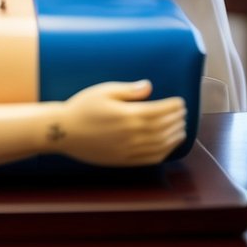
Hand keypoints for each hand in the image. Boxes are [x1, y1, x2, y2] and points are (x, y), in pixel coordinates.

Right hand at [50, 81, 186, 166]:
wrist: (64, 132)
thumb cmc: (82, 108)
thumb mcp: (103, 91)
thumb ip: (128, 90)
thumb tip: (149, 86)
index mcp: (129, 115)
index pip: (160, 111)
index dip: (173, 106)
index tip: (180, 102)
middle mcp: (134, 134)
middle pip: (164, 127)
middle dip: (176, 119)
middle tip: (182, 113)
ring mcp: (131, 149)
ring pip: (162, 144)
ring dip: (175, 136)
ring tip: (181, 128)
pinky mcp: (126, 160)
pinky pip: (152, 158)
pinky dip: (165, 151)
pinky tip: (169, 145)